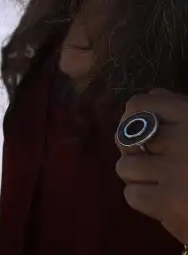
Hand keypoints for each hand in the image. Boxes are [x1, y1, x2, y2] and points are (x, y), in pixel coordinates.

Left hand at [116, 89, 187, 244]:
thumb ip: (182, 115)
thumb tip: (149, 103)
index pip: (139, 105)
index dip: (132, 119)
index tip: (141, 133)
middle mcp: (185, 138)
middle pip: (126, 137)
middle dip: (135, 152)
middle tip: (152, 164)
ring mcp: (177, 169)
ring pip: (125, 167)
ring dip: (139, 178)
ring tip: (162, 185)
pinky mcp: (172, 201)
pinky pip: (134, 195)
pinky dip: (145, 201)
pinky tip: (166, 204)